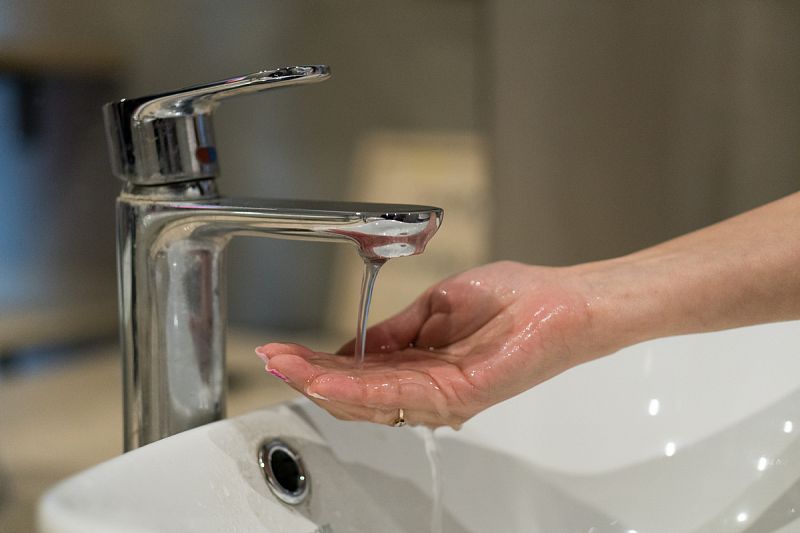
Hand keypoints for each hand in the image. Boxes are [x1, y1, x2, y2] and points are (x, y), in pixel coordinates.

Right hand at [256, 261, 599, 428]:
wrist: (560, 301)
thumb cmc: (512, 300)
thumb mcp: (435, 307)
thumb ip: (394, 332)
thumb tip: (352, 346)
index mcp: (421, 366)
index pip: (358, 373)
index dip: (317, 365)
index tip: (283, 352)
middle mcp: (428, 389)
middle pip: (356, 393)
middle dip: (309, 377)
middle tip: (273, 359)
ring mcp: (443, 396)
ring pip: (370, 399)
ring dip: (323, 383)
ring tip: (287, 365)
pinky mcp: (461, 394)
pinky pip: (400, 393)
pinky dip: (358, 386)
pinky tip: (327, 376)